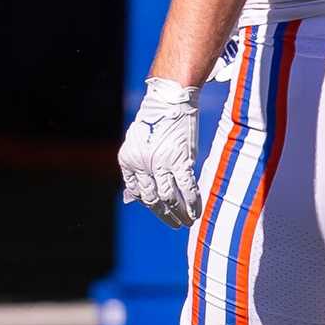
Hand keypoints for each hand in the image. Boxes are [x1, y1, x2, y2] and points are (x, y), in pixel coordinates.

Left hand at [118, 78, 201, 228]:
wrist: (169, 100)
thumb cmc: (155, 120)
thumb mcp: (137, 144)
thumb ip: (138, 168)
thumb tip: (133, 197)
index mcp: (128, 160)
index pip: (137, 191)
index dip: (149, 204)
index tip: (160, 210)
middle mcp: (141, 164)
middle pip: (152, 199)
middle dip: (164, 215)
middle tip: (175, 224)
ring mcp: (160, 163)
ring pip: (169, 197)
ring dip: (179, 213)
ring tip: (187, 222)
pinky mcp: (179, 159)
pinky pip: (186, 187)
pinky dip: (193, 203)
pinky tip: (197, 212)